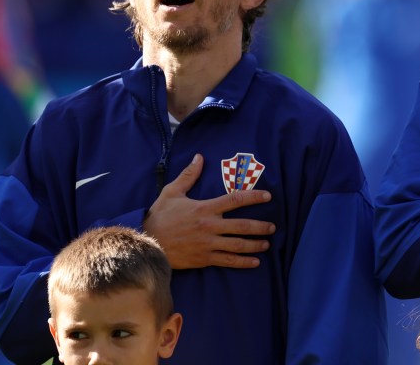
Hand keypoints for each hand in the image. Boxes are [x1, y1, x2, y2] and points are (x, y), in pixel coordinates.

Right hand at [143, 154, 275, 268]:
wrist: (147, 243)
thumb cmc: (160, 216)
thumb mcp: (171, 192)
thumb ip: (188, 175)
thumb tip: (199, 157)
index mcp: (204, 208)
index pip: (235, 199)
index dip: (254, 197)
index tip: (268, 196)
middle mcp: (210, 226)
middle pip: (242, 226)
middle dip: (260, 226)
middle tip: (273, 226)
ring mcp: (208, 244)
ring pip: (238, 245)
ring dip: (255, 245)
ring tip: (267, 244)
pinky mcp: (204, 259)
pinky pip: (228, 261)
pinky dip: (243, 262)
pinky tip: (255, 262)